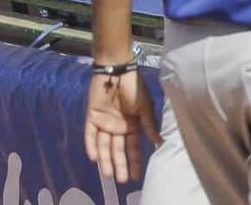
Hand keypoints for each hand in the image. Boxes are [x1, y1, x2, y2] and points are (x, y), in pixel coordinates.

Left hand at [84, 68, 156, 184]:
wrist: (117, 70)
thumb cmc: (134, 87)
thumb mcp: (145, 107)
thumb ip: (149, 126)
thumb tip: (160, 143)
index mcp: (132, 125)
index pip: (132, 147)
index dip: (134, 161)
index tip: (136, 176)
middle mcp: (117, 127)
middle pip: (117, 150)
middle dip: (119, 165)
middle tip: (121, 180)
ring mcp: (104, 122)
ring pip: (103, 146)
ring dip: (105, 159)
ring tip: (107, 174)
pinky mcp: (91, 117)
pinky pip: (90, 134)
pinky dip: (91, 145)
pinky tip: (94, 157)